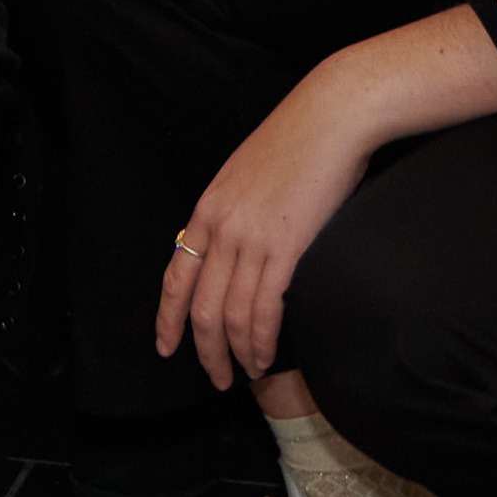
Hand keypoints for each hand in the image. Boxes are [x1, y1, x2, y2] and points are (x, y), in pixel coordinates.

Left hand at [156, 64, 379, 388]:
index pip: (176, 275)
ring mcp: (250, 239)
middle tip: (216, 378)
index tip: (166, 347)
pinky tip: (266, 355)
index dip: (168, 317)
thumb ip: (233, 212)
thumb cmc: (298, 142)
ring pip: (231, 317)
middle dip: (205, 351)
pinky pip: (263, 311)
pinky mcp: (283, 248)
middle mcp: (221, 227)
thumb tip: (231, 252)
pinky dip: (261, 341)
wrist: (331, 117)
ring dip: (237, 354)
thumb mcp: (247, 174)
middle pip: (201, 308)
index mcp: (208, 207)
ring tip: (247, 372)